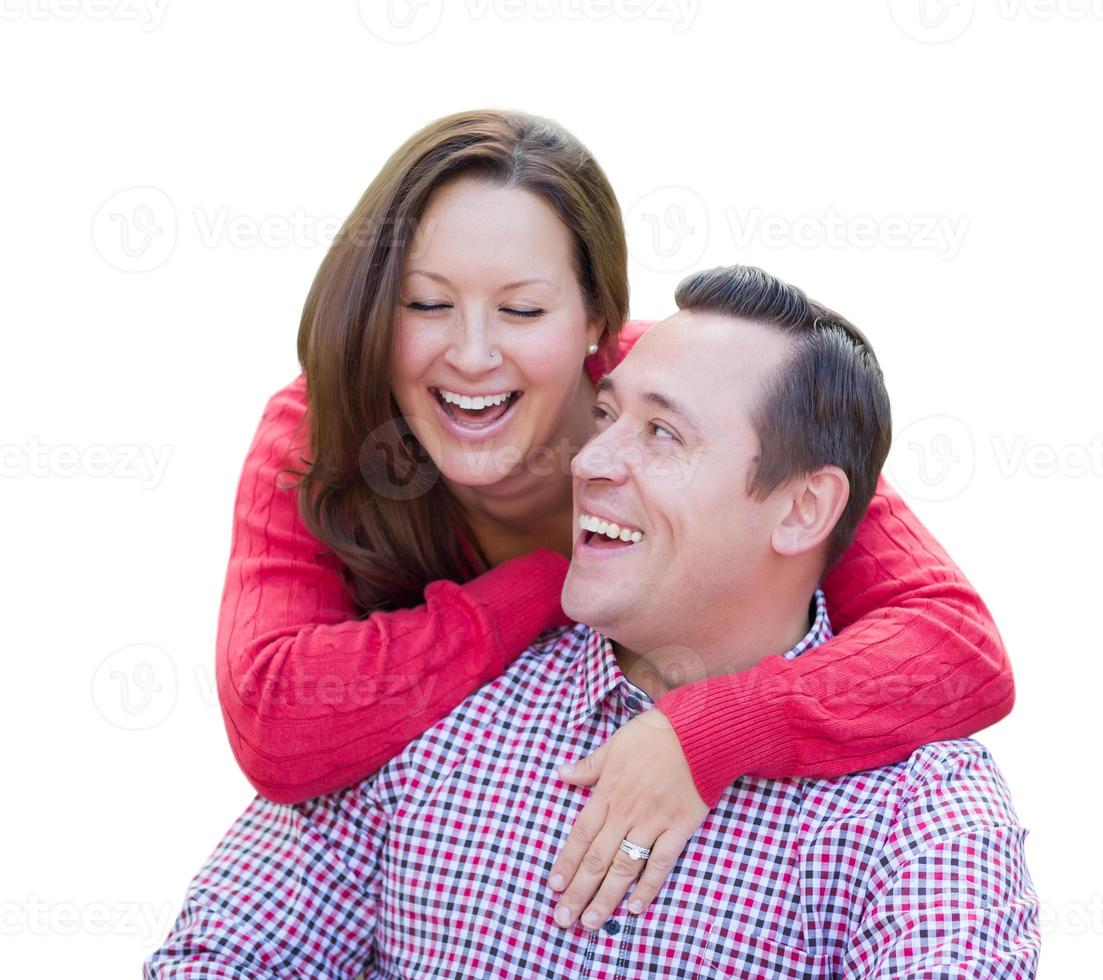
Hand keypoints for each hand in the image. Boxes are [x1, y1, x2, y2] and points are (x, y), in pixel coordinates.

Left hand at [548, 708, 708, 929]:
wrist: (698, 733)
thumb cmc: (654, 735)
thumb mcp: (614, 745)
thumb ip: (588, 766)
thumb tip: (561, 774)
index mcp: (608, 792)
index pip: (581, 834)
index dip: (566, 861)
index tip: (554, 886)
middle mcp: (626, 812)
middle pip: (597, 858)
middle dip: (579, 891)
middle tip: (563, 919)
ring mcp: (653, 823)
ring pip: (624, 867)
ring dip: (606, 897)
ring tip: (591, 923)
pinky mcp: (679, 828)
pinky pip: (661, 863)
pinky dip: (648, 887)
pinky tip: (634, 908)